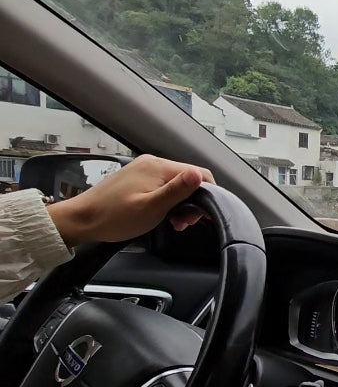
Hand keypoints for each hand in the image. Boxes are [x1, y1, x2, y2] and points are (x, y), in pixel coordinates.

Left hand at [47, 154, 213, 245]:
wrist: (81, 220)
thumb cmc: (113, 218)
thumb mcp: (151, 208)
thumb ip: (177, 190)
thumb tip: (199, 174)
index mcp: (158, 167)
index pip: (199, 174)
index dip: (207, 195)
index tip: (202, 216)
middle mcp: (152, 163)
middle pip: (188, 179)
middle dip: (192, 202)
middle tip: (184, 222)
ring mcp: (144, 169)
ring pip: (176, 183)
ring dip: (180, 203)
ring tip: (173, 221)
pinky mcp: (138, 178)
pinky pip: (163, 185)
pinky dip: (168, 200)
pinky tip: (162, 214)